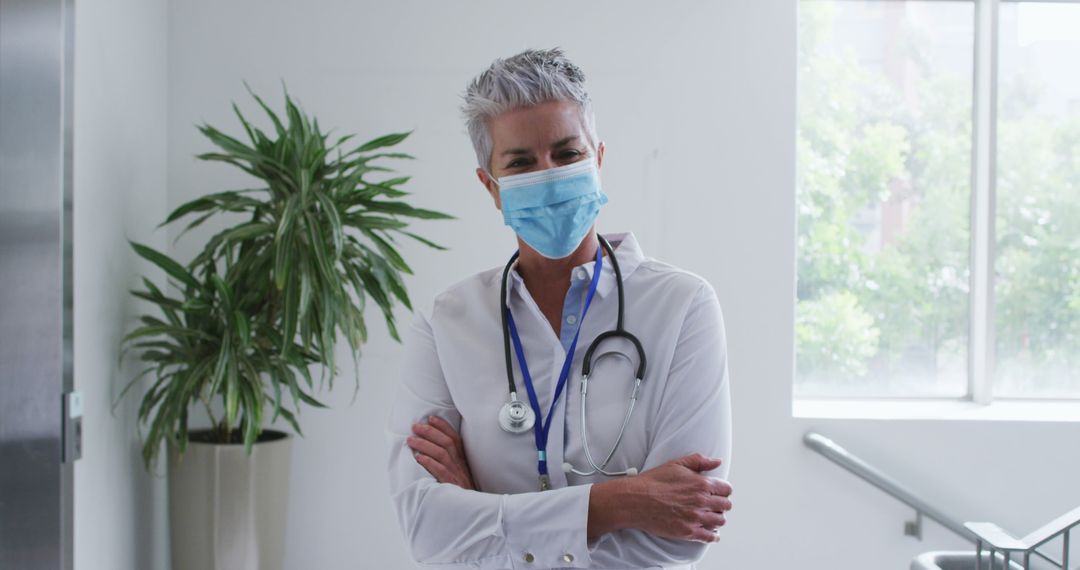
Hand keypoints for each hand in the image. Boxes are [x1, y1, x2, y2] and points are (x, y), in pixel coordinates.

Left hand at [406, 415, 475, 489]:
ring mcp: (456, 475)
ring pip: (441, 454)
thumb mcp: (460, 474)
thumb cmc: (462, 492)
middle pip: (446, 442)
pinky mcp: (451, 485)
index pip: (454, 438)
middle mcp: (460, 465)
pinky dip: (429, 463)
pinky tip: (419, 458)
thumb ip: (450, 462)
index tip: (431, 418)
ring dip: (424, 445)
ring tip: (410, 440)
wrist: (471, 510)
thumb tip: (429, 450)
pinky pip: (441, 471)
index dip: (443, 426)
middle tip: (414, 426)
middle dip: (430, 432)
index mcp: (462, 461)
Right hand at [589, 453, 731, 542]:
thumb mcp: (676, 464)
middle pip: (726, 505)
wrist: (635, 500)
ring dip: (717, 518)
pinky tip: (711, 533)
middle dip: (721, 504)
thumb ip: (699, 461)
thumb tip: (716, 462)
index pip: (726, 489)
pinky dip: (713, 535)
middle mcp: (701, 501)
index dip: (723, 490)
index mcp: (701, 484)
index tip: (719, 492)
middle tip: (714, 504)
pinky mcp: (688, 532)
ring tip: (711, 516)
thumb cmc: (653, 482)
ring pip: (720, 521)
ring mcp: (695, 518)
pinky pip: (710, 537)